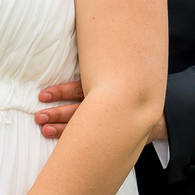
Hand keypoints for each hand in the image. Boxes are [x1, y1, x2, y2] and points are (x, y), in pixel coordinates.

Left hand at [33, 80, 166, 144]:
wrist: (156, 116)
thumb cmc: (129, 91)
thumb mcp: (115, 78)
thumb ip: (98, 70)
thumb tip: (75, 48)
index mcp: (107, 88)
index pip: (81, 89)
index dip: (60, 92)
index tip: (42, 96)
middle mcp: (107, 105)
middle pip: (80, 110)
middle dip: (58, 114)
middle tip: (38, 117)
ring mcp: (109, 121)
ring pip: (84, 126)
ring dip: (62, 129)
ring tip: (44, 130)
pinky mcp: (111, 133)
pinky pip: (91, 140)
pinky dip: (76, 143)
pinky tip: (61, 146)